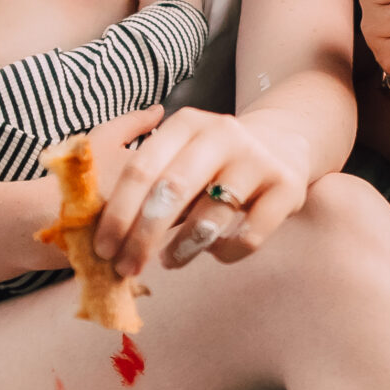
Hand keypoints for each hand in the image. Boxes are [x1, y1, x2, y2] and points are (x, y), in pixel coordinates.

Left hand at [91, 106, 310, 278]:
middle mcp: (222, 134)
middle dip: (142, 237)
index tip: (103, 248)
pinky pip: (248, 237)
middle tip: (127, 267)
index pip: (142, 169)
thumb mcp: (181, 148)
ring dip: (181, 250)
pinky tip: (216, 250)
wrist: (284, 142)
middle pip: (171, 192)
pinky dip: (225, 253)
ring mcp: (257, 160)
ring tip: (170, 260)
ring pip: (209, 219)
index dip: (118, 213)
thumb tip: (107, 233)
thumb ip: (148, 178)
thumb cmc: (214, 159)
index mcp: (187, 123)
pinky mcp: (286, 188)